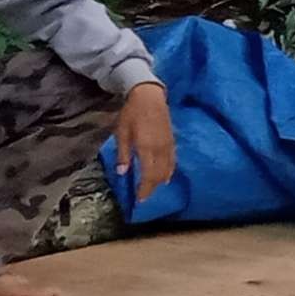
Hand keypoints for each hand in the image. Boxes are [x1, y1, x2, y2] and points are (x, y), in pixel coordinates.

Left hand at [116, 81, 176, 203]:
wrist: (149, 96)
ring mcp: (168, 145)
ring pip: (168, 168)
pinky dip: (169, 170)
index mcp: (146, 148)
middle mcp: (160, 149)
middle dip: (152, 188)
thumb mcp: (121, 133)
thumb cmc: (131, 113)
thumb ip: (123, 154)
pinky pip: (173, 160)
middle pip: (159, 175)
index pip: (148, 175)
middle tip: (145, 197)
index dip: (145, 189)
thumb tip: (122, 172)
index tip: (140, 199)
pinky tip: (165, 175)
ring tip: (154, 188)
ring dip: (161, 180)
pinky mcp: (172, 140)